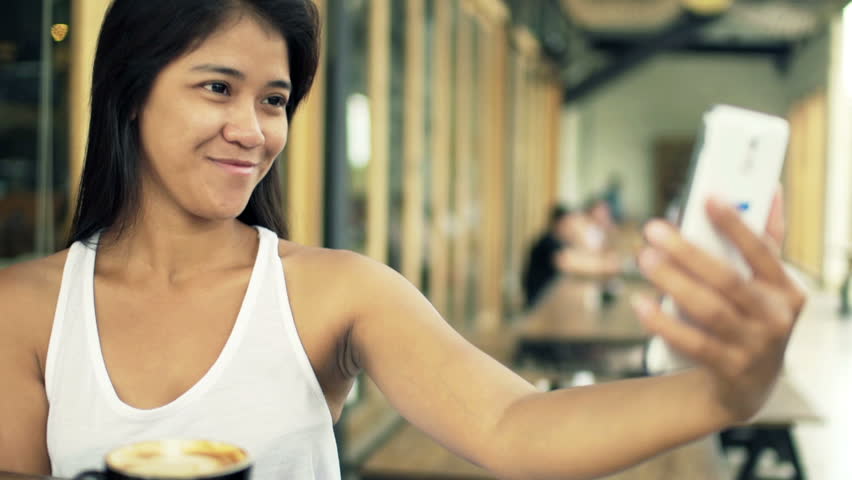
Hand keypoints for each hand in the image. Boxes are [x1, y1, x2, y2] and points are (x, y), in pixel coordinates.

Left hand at [632, 190, 806, 420]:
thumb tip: (769, 190)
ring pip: (708, 310)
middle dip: (688, 252)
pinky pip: (691, 343)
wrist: (747, 385)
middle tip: (653, 230)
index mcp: (787, 291)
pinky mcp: (728, 369)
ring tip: (644, 259)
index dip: (736, 224)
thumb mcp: (767, 287)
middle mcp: (775, 319)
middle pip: (727, 280)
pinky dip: (663, 323)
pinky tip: (640, 303)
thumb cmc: (752, 320)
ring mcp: (753, 347)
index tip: (707, 198)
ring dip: (672, 282)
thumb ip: (766, 241)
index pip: (762, 251)